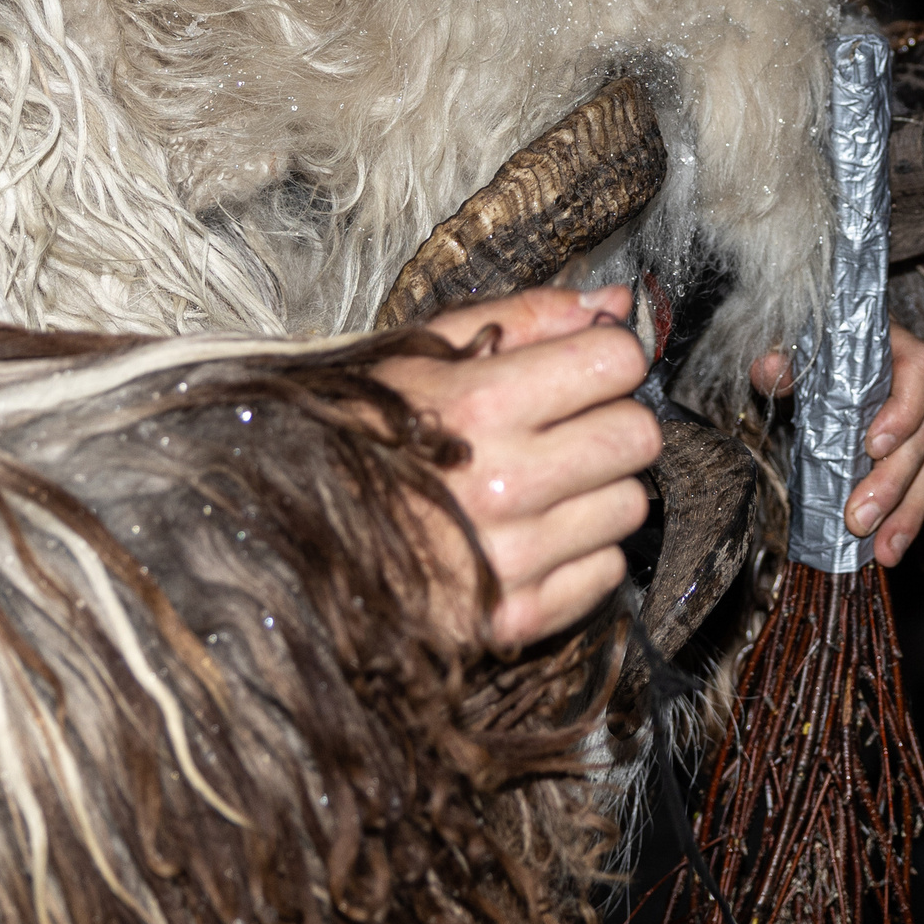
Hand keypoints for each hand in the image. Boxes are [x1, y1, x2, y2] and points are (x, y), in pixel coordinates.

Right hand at [375, 284, 662, 652]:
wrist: (286, 530)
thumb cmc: (355, 432)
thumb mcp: (422, 351)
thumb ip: (523, 317)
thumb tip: (611, 302)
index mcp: (477, 404)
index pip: (615, 362)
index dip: (606, 355)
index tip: (587, 363)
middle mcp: (501, 484)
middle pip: (637, 436)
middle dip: (613, 418)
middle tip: (570, 423)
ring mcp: (510, 558)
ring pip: (630, 506)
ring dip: (598, 488)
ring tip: (543, 480)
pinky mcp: (513, 621)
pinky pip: (605, 572)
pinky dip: (581, 550)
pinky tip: (534, 530)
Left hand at [747, 323, 923, 566]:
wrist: (822, 352)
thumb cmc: (817, 346)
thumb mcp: (796, 346)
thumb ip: (784, 359)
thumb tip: (770, 367)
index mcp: (898, 350)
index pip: (921, 372)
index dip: (905, 410)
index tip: (873, 444)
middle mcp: (917, 390)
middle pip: (923, 436)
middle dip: (891, 483)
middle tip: (859, 517)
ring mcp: (918, 426)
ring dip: (904, 514)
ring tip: (883, 550)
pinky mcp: (910, 457)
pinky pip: (917, 490)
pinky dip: (902, 522)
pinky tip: (885, 551)